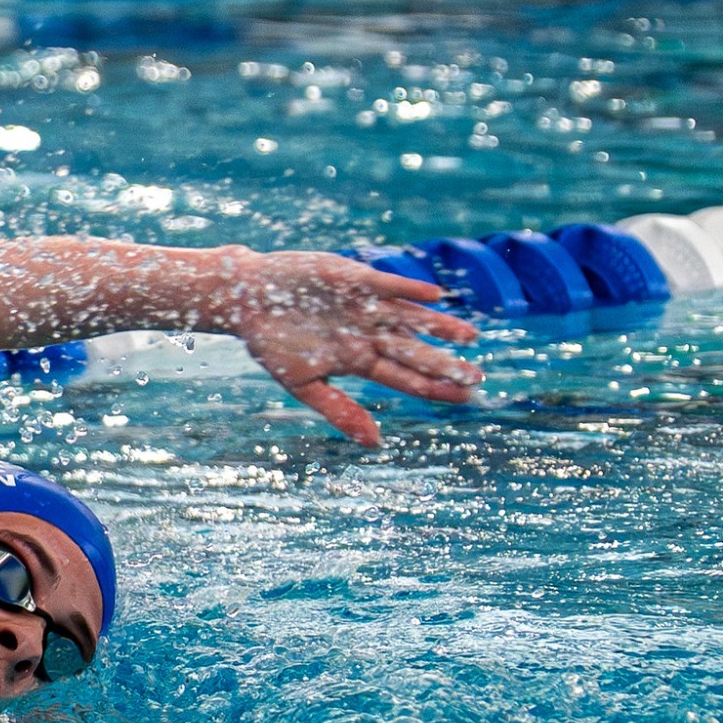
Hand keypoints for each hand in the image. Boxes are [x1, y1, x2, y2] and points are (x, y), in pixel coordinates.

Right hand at [227, 251, 483, 445]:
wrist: (244, 300)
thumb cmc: (270, 344)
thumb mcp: (303, 384)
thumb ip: (339, 410)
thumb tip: (375, 444)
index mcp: (358, 359)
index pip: (406, 377)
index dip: (436, 388)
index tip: (466, 398)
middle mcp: (368, 333)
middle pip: (414, 351)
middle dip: (445, 364)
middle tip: (478, 377)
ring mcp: (364, 305)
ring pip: (409, 318)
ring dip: (439, 327)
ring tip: (471, 336)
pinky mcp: (353, 278)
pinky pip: (387, 285)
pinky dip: (408, 289)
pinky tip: (435, 297)